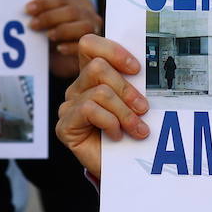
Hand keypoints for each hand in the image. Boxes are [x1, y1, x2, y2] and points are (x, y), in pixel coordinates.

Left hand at [26, 0, 102, 77]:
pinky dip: (71, 46)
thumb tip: (27, 13)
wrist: (67, 63)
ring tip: (48, 36)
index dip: (44, 3)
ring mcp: (95, 32)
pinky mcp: (95, 49)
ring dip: (63, 30)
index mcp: (79, 4)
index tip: (28, 9)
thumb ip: (44, 17)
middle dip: (50, 17)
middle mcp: (90, 15)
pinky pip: (86, 46)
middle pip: (72, 11)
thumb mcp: (52, 25)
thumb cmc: (58, 39)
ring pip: (83, 26)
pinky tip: (59, 48)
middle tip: (32, 25)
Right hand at [56, 35, 148, 177]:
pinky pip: (90, 110)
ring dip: (124, 111)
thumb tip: (146, 70)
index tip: (136, 69)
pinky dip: (110, 122)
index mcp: (92, 75)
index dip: (112, 50)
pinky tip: (117, 135)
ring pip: (99, 91)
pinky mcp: (65, 126)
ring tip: (137, 129)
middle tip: (143, 108)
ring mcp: (68, 106)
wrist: (121, 167)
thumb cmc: (130, 131)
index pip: (89, 44)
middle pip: (98, 67)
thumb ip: (133, 84)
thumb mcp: (134, 103)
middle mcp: (77, 87)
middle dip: (126, 88)